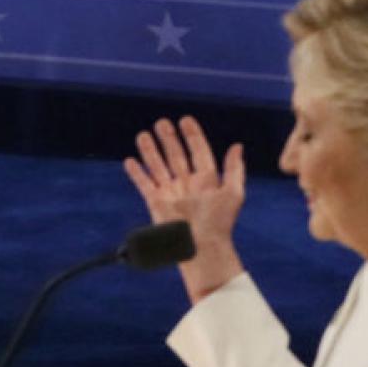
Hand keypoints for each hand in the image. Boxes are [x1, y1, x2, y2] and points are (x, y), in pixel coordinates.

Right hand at [124, 116, 246, 303]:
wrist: (202, 246)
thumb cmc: (220, 222)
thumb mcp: (233, 193)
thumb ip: (234, 169)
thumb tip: (237, 146)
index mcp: (206, 180)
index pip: (198, 151)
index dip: (192, 136)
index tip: (185, 120)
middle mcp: (187, 184)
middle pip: (176, 155)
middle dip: (169, 138)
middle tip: (162, 122)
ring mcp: (170, 192)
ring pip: (158, 165)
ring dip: (150, 150)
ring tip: (143, 134)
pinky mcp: (156, 202)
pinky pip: (144, 183)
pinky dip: (136, 172)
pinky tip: (130, 160)